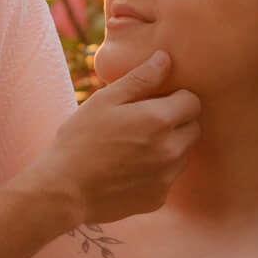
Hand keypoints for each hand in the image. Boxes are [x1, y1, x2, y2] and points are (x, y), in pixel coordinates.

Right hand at [33, 50, 199, 227]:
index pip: (193, 102)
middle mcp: (171, 150)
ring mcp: (167, 178)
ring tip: (135, 147)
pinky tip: (129, 169)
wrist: (64, 190)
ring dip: (170, 147)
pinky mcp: (158, 198)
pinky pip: (168, 178)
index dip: (175, 98)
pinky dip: (157, 172)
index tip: (154, 101)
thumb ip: (140, 78)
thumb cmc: (80, 139)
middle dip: (176, 122)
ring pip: (183, 154)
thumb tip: (166, 59)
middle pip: (193, 128)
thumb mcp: (105, 100)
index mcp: (159, 120)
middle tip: (144, 123)